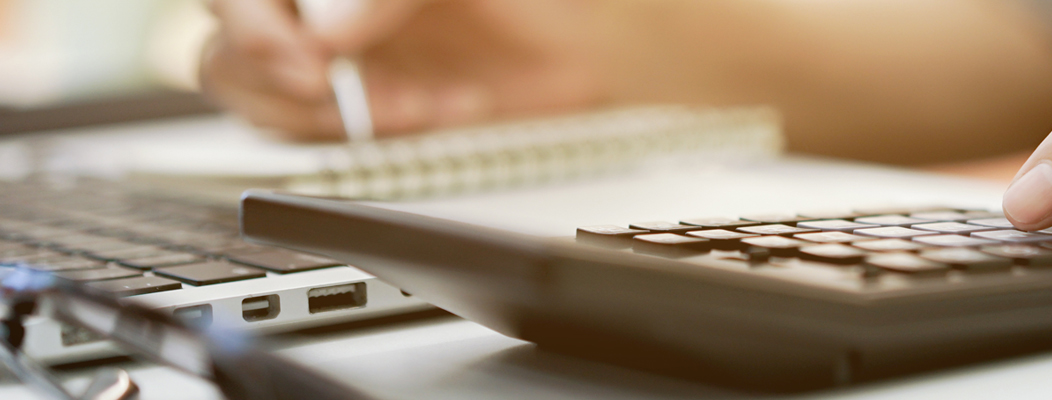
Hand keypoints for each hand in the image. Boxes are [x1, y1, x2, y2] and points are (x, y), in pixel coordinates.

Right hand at [200, 0, 605, 139]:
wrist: (592, 39)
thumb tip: (326, 29)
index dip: (251, 24)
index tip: (307, 59)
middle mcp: (315, 4)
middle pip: (225, 43)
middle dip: (277, 78)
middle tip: (338, 90)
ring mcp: (329, 46)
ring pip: (256, 92)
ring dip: (329, 111)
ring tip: (411, 103)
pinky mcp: (357, 96)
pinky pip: (320, 129)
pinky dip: (375, 129)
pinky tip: (437, 108)